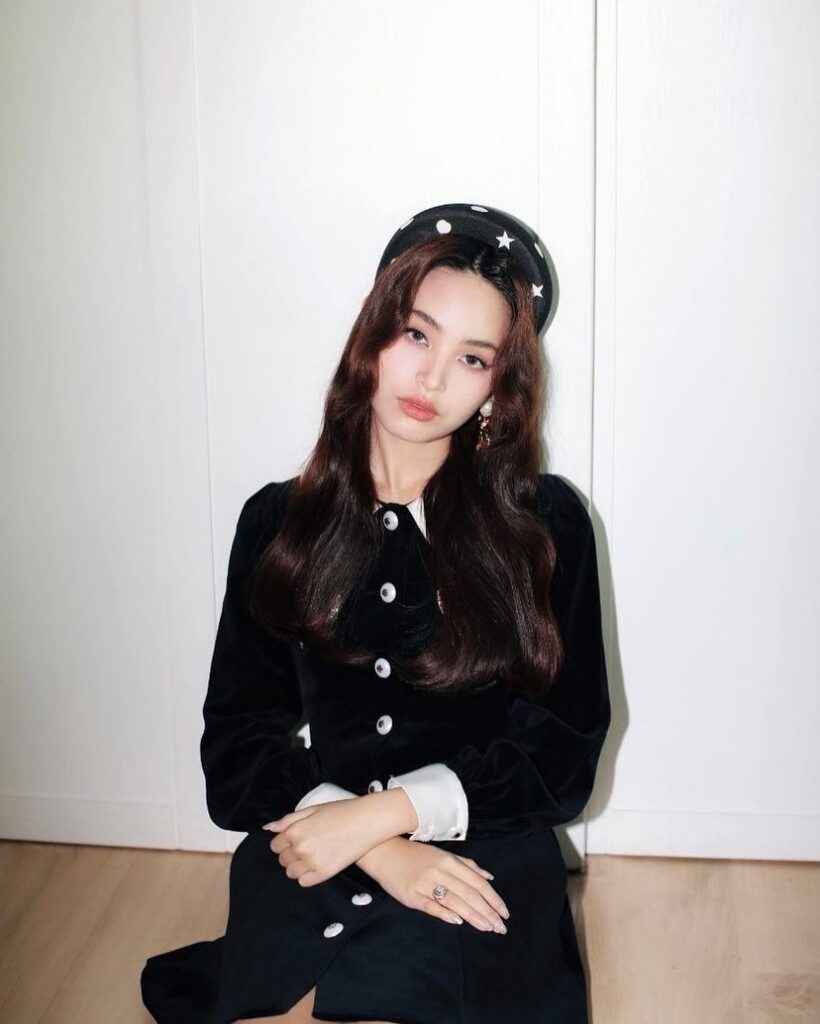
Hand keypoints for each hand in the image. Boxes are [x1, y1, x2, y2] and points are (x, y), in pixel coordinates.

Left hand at [263, 790, 413, 885]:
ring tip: (311, 855)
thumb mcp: (313, 809)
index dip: (283, 842)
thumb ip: (288, 820)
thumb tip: (269, 828)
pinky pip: (304, 881)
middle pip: (283, 859)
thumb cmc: (341, 811)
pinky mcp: (324, 873)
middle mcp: (300, 848)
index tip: (294, 839)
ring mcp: (312, 862)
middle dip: (290, 853)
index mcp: (295, 830)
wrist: (366, 821)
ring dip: (296, 865)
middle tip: (306, 845)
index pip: (276, 845)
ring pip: (291, 872)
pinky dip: (306, 875)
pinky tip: (316, 864)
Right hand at [356, 836, 509, 933]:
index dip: (493, 899)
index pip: (478, 883)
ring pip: (455, 902)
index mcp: (450, 861)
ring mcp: (426, 884)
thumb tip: (490, 877)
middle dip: (488, 912)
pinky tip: (458, 921)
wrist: (385, 853)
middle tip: (500, 928)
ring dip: (473, 916)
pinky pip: (432, 906)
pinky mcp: (412, 895)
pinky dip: (446, 914)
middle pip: (470, 894)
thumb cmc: (417, 856)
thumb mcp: (443, 855)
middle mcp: (440, 871)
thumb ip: (467, 866)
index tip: (505, 914)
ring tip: (487, 928)